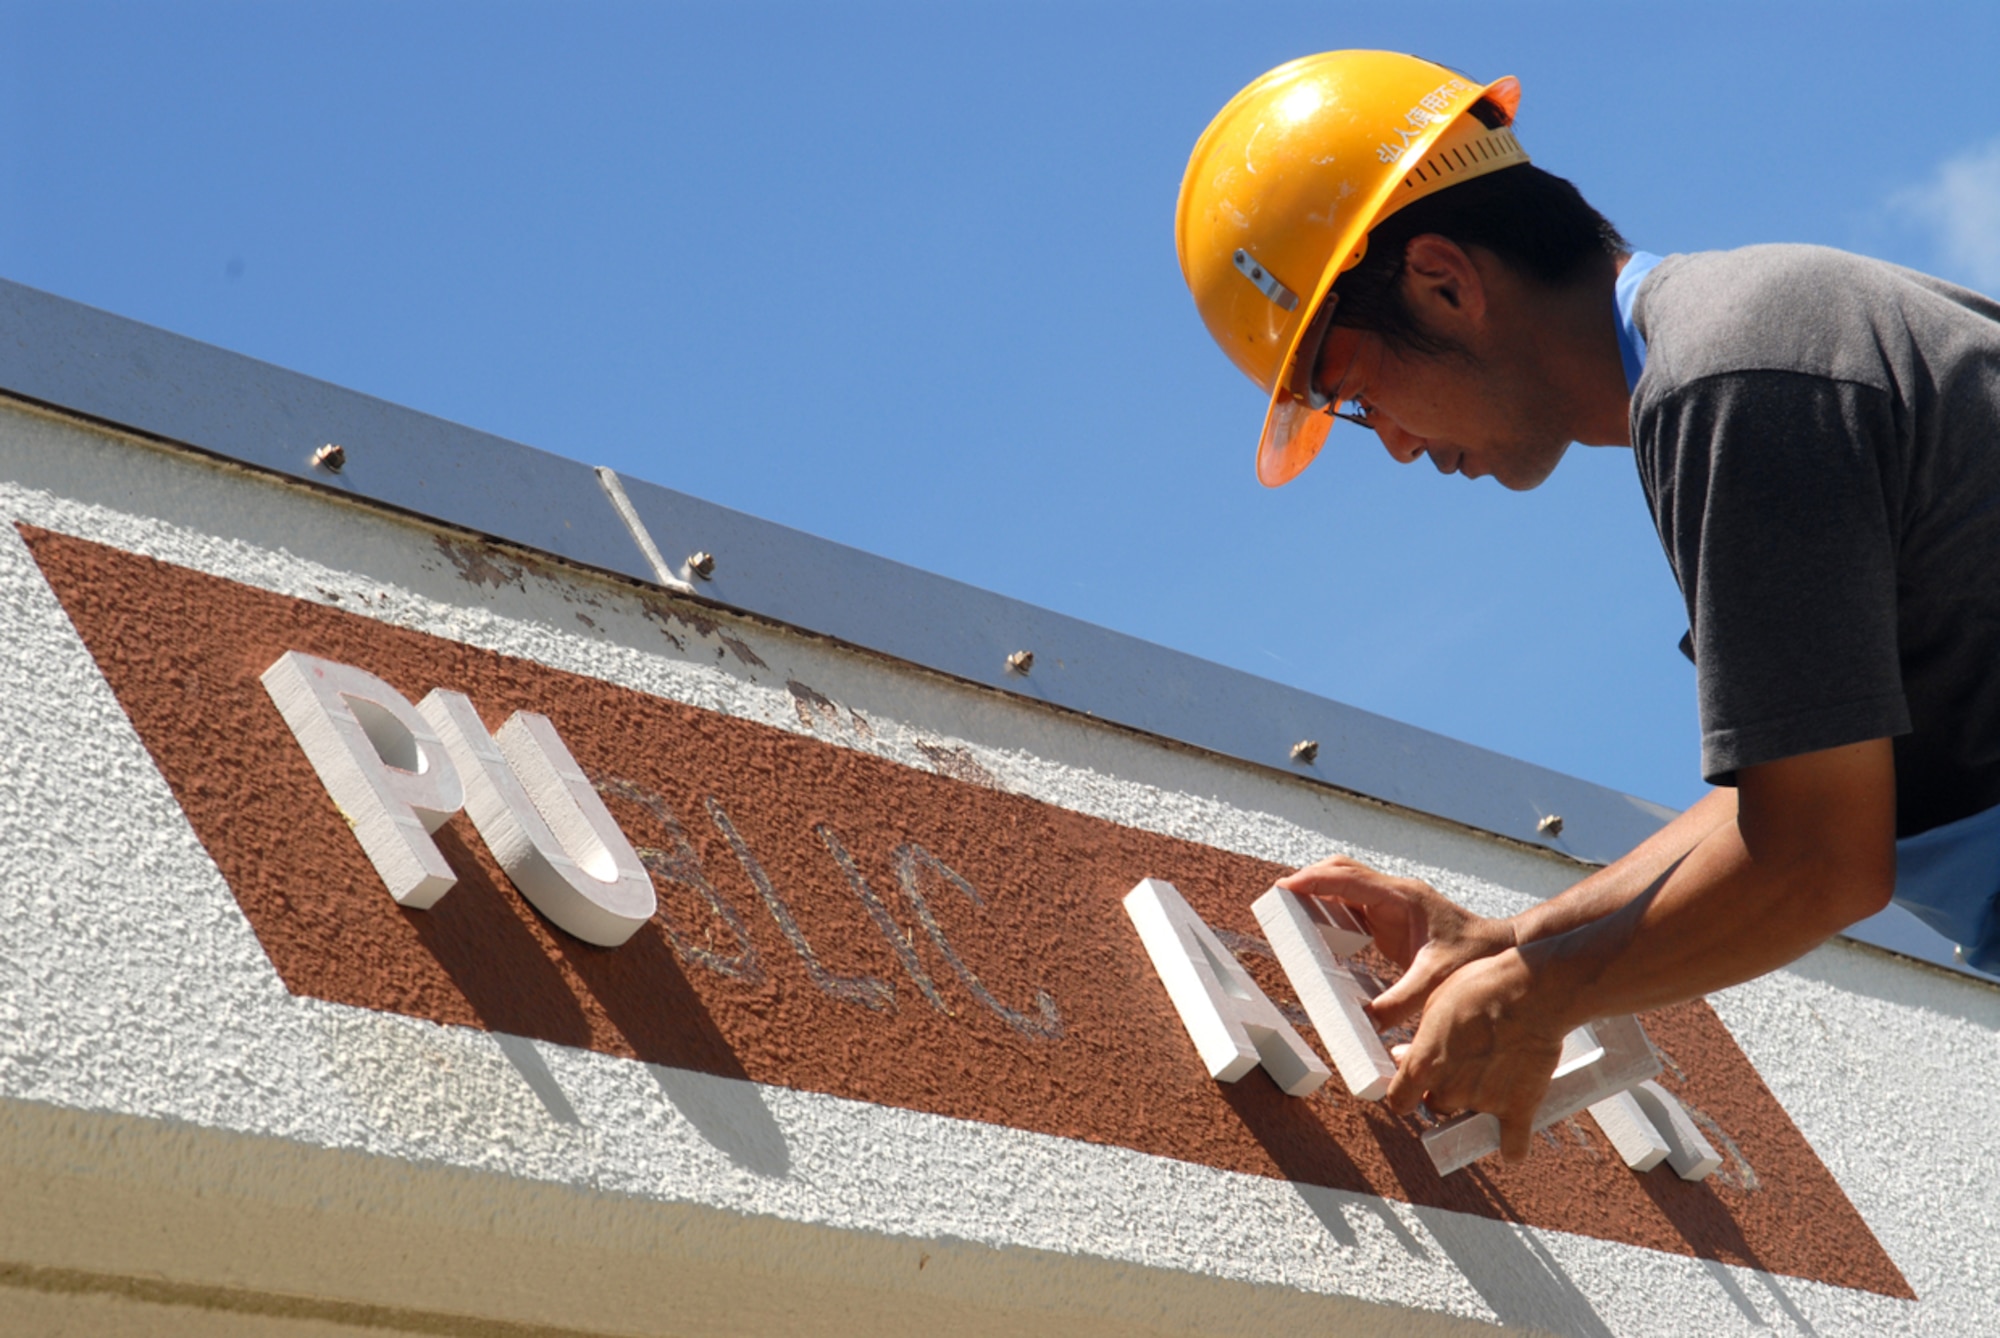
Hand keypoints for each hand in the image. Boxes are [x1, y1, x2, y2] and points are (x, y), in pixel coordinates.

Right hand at [1276, 855, 1516, 1027]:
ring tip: (1287, 913)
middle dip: (1308, 881)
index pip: (1347, 879)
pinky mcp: (1391, 923)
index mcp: (1401, 898)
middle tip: (1278, 898)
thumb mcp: (1435, 982)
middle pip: (1340, 872)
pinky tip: (1316, 933)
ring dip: (1317, 895)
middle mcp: (1394, 895)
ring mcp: (1392, 907)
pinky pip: (1353, 909)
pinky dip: (1330, 913)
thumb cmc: (1477, 957)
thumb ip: (1400, 1002)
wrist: (1506, 949)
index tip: (1284, 887)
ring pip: (1344, 888)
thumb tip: (1365, 1022)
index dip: (1313, 882)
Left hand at [1384, 949, 1569, 1159]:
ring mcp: (1484, 1103)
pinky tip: (1511, 1145)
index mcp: (1422, 1065)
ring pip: (1470, 1117)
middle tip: (1463, 1062)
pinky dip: (1512, 1147)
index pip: (1399, 1101)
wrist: (1532, 993)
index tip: (1412, 1083)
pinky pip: (1513, 1146)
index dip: (1405, 1094)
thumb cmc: (1478, 989)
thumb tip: (1401, 1058)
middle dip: (1444, 1089)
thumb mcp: (1433, 1005)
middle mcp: (1449, 1090)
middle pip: (1437, 1105)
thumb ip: (1419, 1041)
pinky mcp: (1519, 1109)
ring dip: (1476, 1104)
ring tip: (1494, 1072)